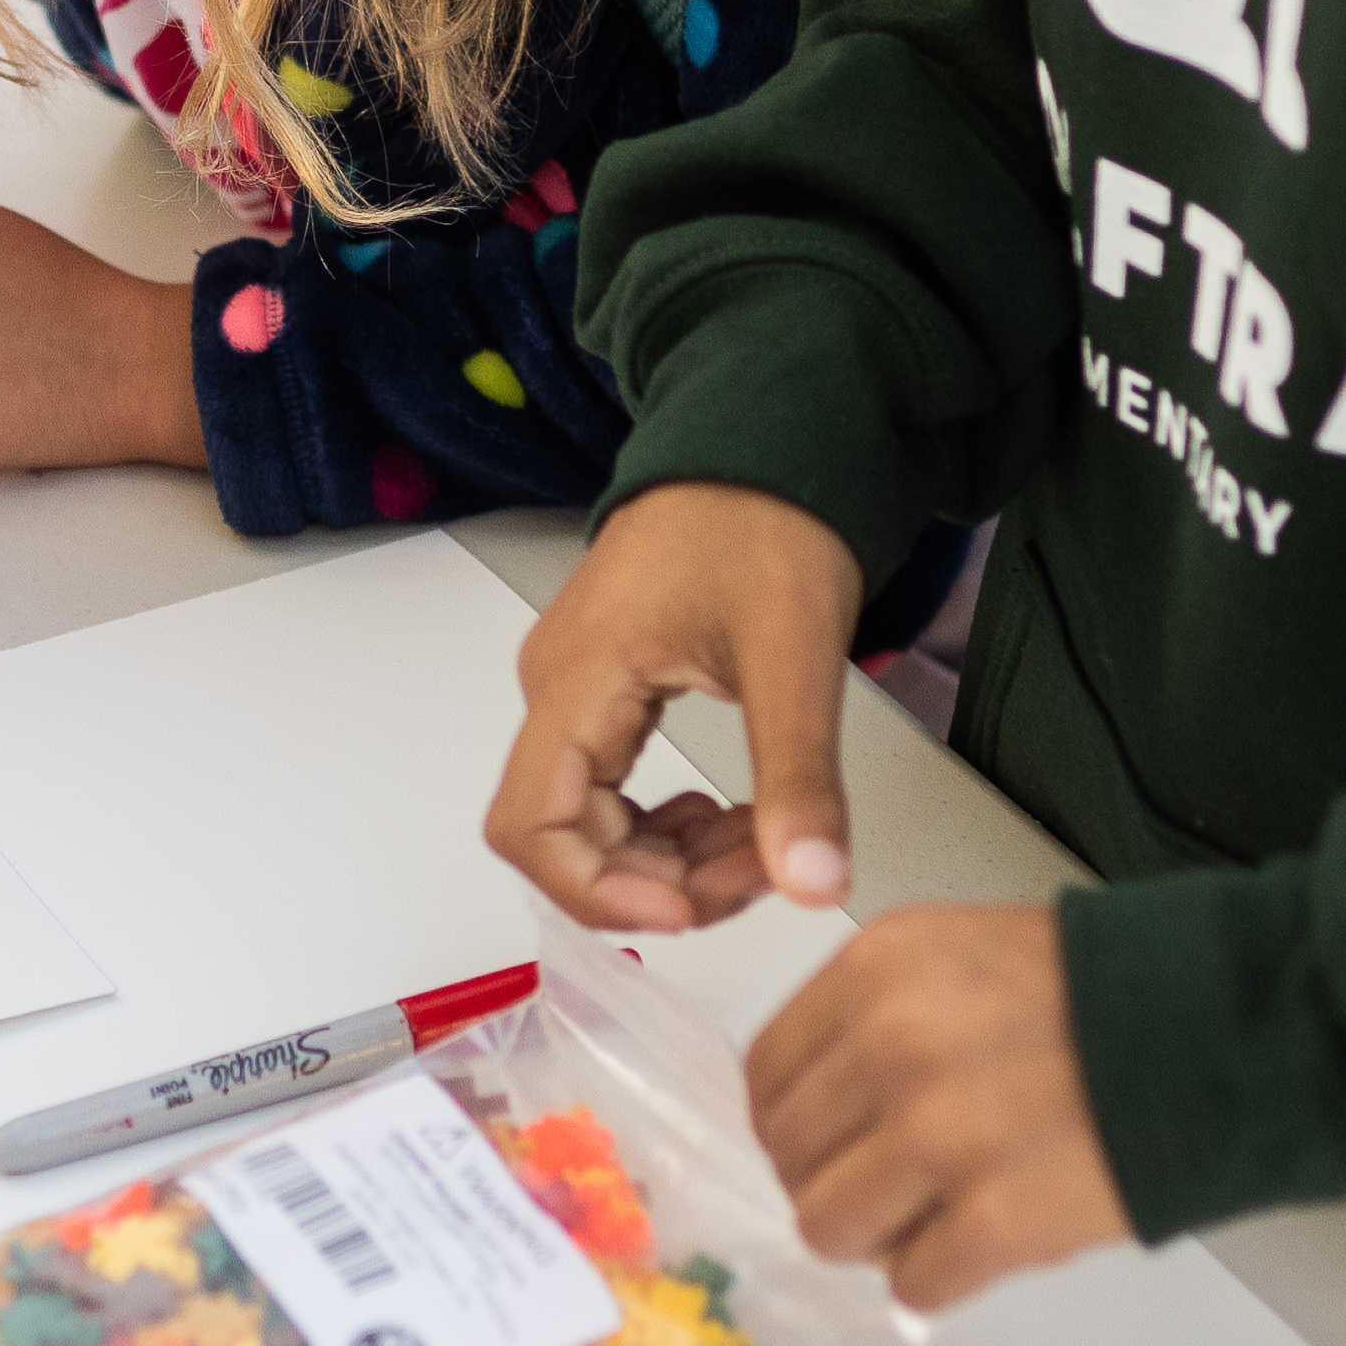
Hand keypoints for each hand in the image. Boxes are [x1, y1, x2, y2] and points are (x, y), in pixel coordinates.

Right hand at [484, 478, 863, 928]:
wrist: (761, 437)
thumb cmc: (763, 520)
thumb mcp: (792, 656)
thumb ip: (799, 779)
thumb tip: (813, 886)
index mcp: (578, 678)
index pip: (531, 826)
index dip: (600, 890)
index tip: (691, 908)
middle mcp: (557, 688)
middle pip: (567, 836)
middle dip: (665, 878)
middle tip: (765, 869)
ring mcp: (578, 688)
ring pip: (595, 819)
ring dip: (676, 857)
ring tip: (767, 839)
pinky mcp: (608, 687)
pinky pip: (616, 786)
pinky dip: (676, 822)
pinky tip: (738, 812)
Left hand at [744, 901, 1129, 1312]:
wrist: (1227, 1028)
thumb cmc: (1108, 992)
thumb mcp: (961, 954)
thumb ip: (876, 1016)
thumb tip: (819, 1108)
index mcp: (880, 968)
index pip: (767, 1074)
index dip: (796, 1123)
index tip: (826, 1142)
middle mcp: (895, 1044)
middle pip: (792, 1156)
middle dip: (833, 1181)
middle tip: (887, 1187)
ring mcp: (942, 1135)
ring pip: (829, 1227)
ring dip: (876, 1237)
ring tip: (932, 1217)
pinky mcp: (1000, 1219)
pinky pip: (913, 1283)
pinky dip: (939, 1279)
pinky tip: (981, 1243)